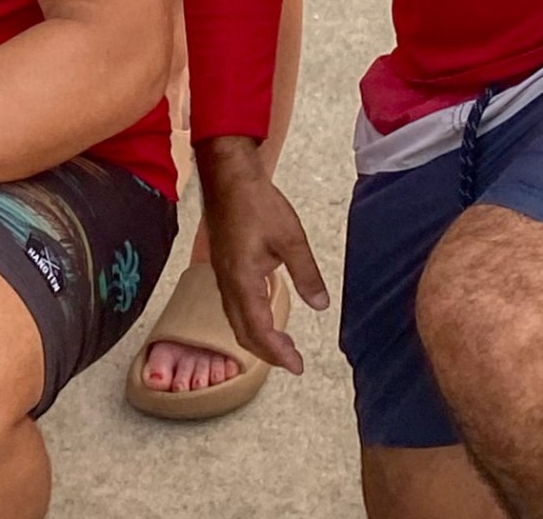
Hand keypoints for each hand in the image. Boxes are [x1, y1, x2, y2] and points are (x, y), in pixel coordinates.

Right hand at [195, 137, 329, 374]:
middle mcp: (227, 282)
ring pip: (235, 318)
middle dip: (266, 352)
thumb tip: (320, 305)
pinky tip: (266, 309)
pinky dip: (250, 317)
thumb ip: (306, 274)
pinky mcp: (223, 263)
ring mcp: (221, 273)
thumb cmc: (257, 203)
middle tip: (292, 361)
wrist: (227, 176)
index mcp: (242, 280)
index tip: (297, 366)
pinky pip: (233, 302)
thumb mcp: (291, 238)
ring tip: (281, 344)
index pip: (258, 330)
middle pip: (242, 331)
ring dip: (257, 336)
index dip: (277, 353)